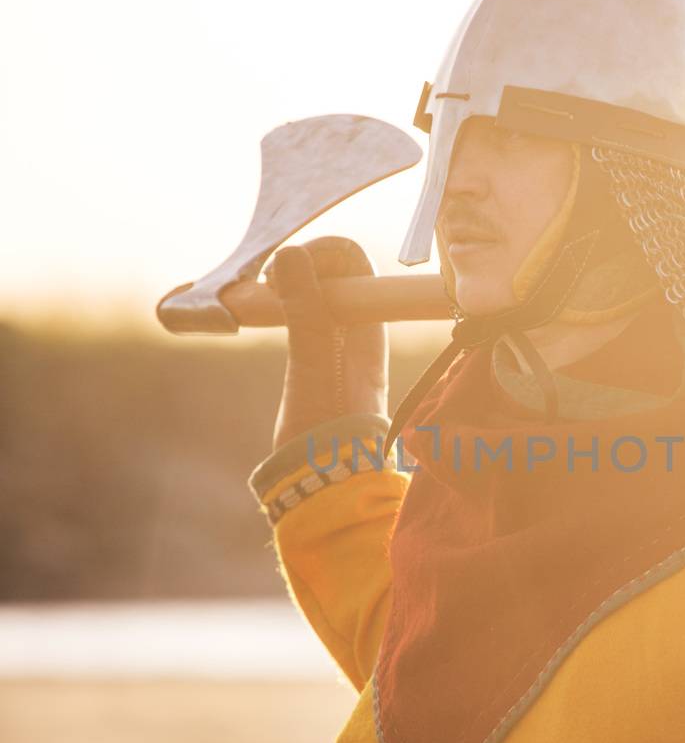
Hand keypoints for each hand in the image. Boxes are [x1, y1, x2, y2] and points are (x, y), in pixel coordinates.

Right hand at [265, 236, 387, 450]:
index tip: (287, 268)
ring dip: (286, 283)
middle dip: (300, 264)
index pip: (354, 265)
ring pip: (313, 293)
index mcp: (368, 331)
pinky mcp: (311, 362)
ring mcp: (334, 347)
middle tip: (267, 282)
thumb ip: (307, 315)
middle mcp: (356, 334)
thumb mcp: (315, 370)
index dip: (323, 253)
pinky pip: (299, 315)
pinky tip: (259, 308)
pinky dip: (280, 303)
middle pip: (332, 274)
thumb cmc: (326, 436)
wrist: (322, 489)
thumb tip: (292, 255)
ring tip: (259, 296)